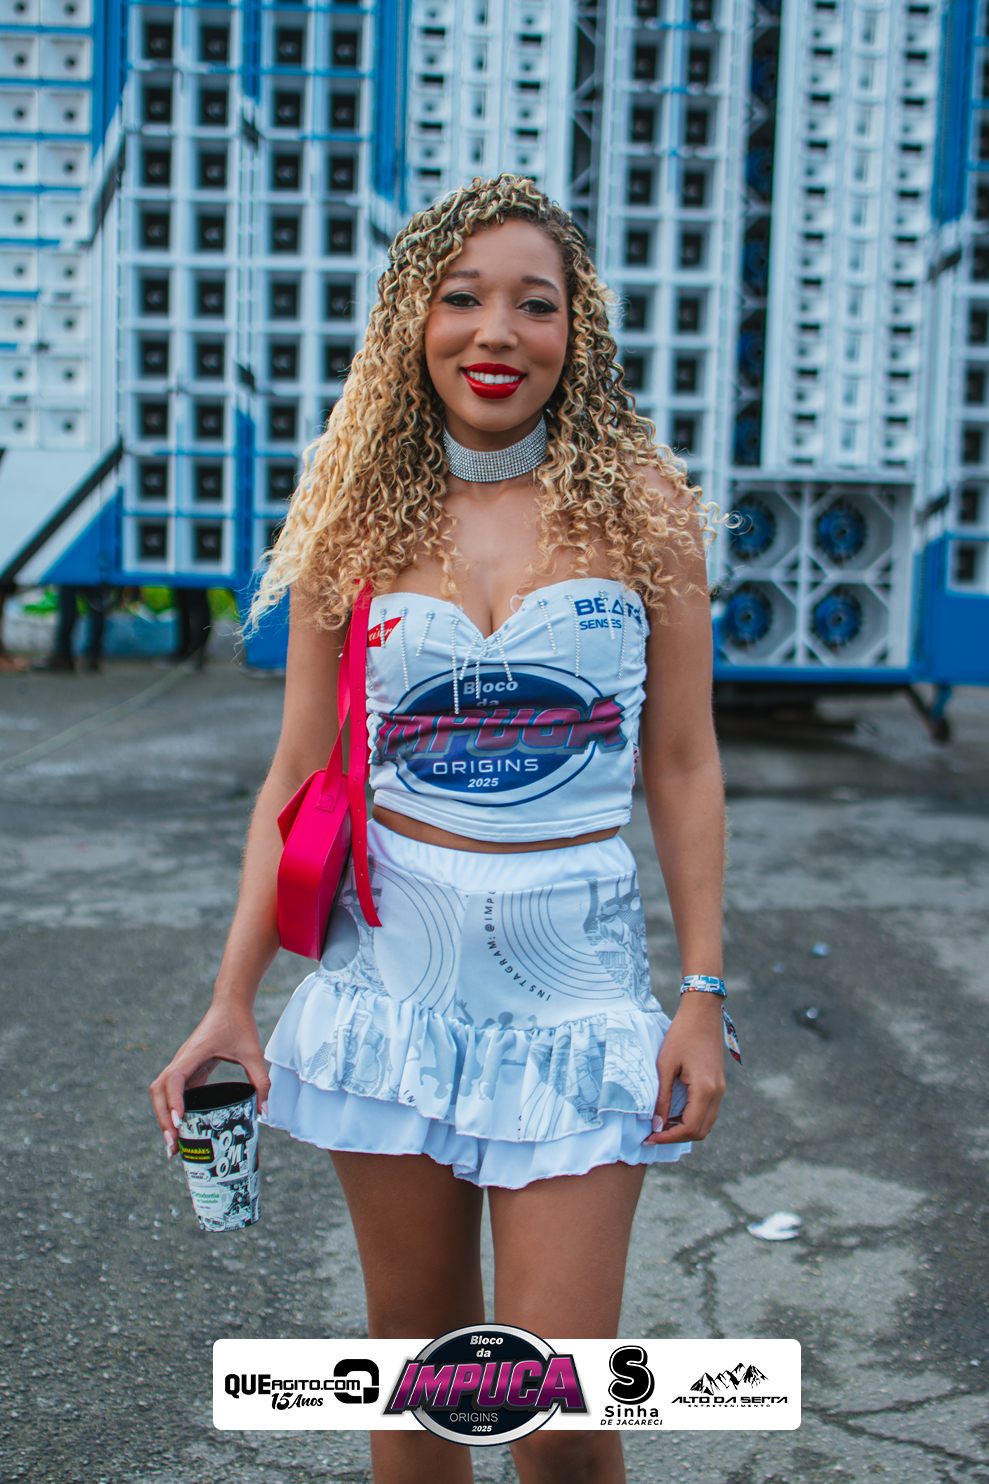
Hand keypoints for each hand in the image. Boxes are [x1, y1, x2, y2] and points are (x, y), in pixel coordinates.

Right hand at [148, 1001, 270, 1159]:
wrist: (230, 1003)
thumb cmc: (239, 1024)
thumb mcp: (253, 1052)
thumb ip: (261, 1080)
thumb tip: (263, 1112)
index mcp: (193, 1054)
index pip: (175, 1079)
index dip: (174, 1101)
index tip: (180, 1122)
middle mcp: (182, 1060)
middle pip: (159, 1091)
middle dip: (163, 1118)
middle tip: (173, 1146)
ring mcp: (182, 1064)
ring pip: (162, 1092)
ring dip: (163, 1116)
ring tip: (174, 1143)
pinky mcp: (188, 1068)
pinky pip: (175, 1091)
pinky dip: (174, 1109)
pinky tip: (184, 1128)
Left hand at [642, 991, 725, 1144]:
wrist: (702, 1013)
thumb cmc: (681, 1035)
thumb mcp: (665, 1066)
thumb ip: (662, 1097)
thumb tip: (657, 1124)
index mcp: (705, 1089)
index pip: (689, 1128)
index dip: (669, 1137)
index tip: (649, 1137)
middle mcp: (717, 1094)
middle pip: (700, 1131)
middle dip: (676, 1137)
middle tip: (654, 1133)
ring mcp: (721, 1090)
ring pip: (706, 1124)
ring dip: (685, 1129)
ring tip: (661, 1124)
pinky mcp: (719, 1085)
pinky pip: (708, 1112)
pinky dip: (692, 1118)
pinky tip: (674, 1112)